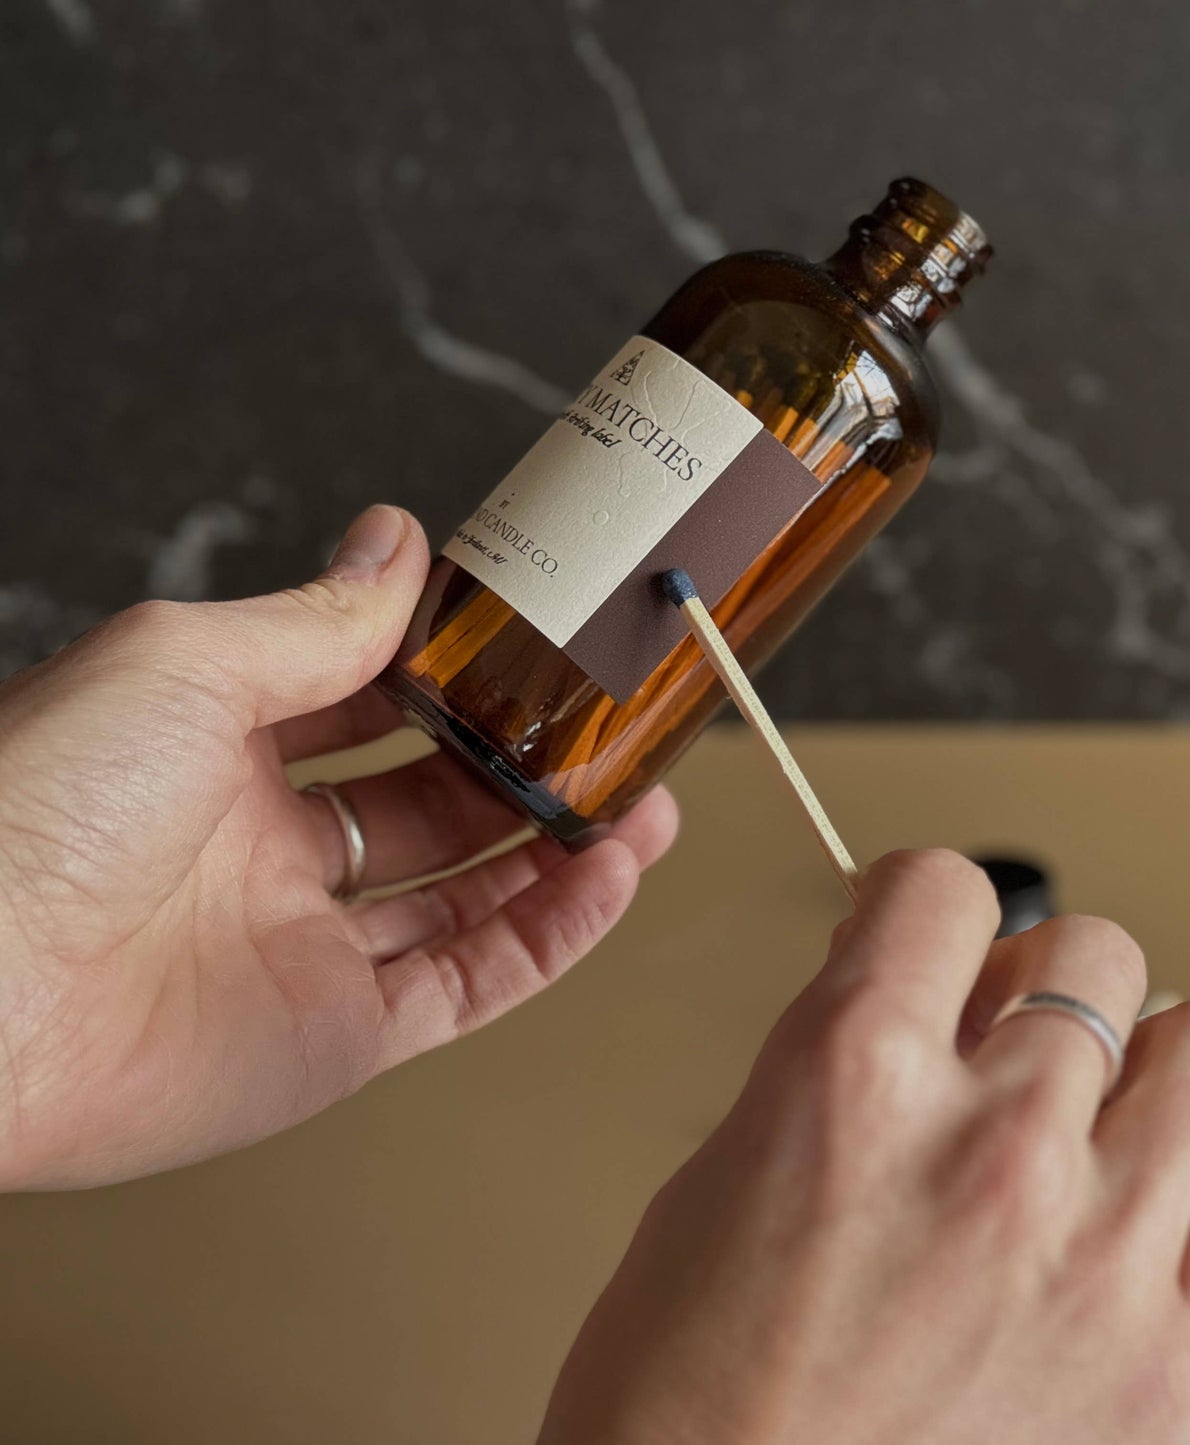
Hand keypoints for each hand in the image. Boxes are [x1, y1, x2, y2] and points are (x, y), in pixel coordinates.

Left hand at [0, 505, 676, 1188]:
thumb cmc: (35, 808)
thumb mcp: (187, 666)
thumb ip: (318, 619)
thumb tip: (397, 538)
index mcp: (223, 752)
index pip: (371, 708)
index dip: (457, 681)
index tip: (535, 653)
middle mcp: (270, 852)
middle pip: (436, 808)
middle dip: (528, 770)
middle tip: (611, 735)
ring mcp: (309, 949)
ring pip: (470, 900)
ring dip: (562, 854)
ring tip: (646, 805)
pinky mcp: (337, 1038)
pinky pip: (471, 984)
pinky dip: (549, 937)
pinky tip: (607, 881)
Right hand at [542, 851, 1189, 1444]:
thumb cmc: (694, 1387)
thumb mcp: (733, 1160)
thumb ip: (843, 1047)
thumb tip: (926, 980)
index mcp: (852, 1077)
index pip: (943, 887)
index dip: (924, 896)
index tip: (925, 927)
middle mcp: (990, 1147)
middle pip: (1090, 949)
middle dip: (1035, 977)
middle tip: (1004, 1032)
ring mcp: (1098, 1253)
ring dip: (1152, 1054)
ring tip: (1102, 1104)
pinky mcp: (1174, 1363)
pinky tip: (1156, 1205)